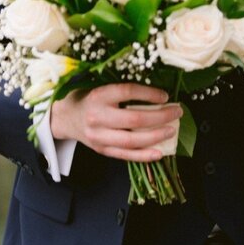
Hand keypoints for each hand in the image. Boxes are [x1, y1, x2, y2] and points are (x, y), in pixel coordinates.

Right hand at [51, 83, 181, 160]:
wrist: (66, 118)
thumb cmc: (90, 100)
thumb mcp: (102, 89)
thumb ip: (124, 92)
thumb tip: (159, 96)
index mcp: (98, 96)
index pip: (127, 92)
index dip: (149, 94)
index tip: (165, 96)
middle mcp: (97, 116)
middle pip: (135, 119)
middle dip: (161, 116)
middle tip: (177, 112)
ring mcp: (99, 136)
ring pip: (132, 140)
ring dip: (156, 136)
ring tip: (172, 130)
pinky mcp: (102, 150)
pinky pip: (126, 155)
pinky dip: (144, 156)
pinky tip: (160, 153)